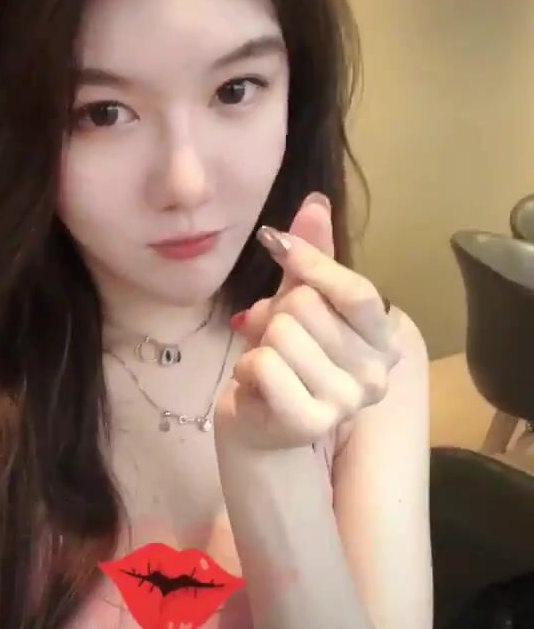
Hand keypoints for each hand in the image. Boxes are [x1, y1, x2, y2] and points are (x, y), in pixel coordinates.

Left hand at [213, 192, 399, 452]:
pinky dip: (247, 367)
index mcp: (382, 340)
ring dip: (260, 343)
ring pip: (282, 333)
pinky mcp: (309, 421)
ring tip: (266, 363)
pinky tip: (255, 385)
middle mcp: (375, 373)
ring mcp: (345, 402)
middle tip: (275, 339)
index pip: (356, 290)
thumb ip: (312, 257)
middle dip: (277, 314)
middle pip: (308, 307)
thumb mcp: (299, 301)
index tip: (277, 246)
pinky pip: (264, 363)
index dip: (313, 263)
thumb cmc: (283, 362)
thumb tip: (317, 202)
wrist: (258, 427)